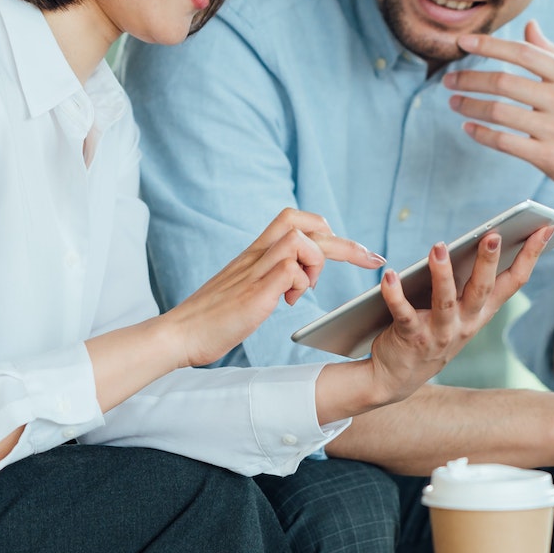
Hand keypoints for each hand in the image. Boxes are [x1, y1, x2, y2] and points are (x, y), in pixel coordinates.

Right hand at [154, 208, 384, 369]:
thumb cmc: (211, 319)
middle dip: (347, 243)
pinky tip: (289, 302)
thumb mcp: (246, 290)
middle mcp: (257, 255)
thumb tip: (292, 281)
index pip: (293, 219)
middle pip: (307, 225)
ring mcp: (255, 271)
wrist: (179, 334)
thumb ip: (269, 279)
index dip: (324, 229)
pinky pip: (291, 269)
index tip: (348, 250)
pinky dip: (301, 283)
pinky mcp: (255, 291)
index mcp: (255, 253)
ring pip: (302, 240)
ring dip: (318, 263)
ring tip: (306, 291)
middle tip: (374, 259)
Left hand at [365, 226, 553, 404]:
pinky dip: (394, 294)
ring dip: (442, 274)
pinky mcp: (410, 338)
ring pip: (445, 301)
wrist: (398, 378)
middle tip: (494, 234)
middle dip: (489, 262)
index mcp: (482, 313)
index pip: (514, 281)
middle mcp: (466, 324)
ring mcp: (439, 333)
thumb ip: (470, 282)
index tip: (546, 228)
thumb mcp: (459, 312)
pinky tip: (389, 276)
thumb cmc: (432, 333)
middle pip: (483, 289)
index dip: (532, 255)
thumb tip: (487, 239)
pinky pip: (402, 313)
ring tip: (440, 247)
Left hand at [447, 22, 553, 234]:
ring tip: (454, 102)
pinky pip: (505, 142)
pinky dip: (481, 133)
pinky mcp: (550, 157)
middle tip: (449, 78)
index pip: (524, 52)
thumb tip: (530, 26)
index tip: (463, 42)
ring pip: (500, 111)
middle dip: (470, 78)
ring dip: (470, 105)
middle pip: (505, 82)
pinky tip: (469, 127)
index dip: (489, 45)